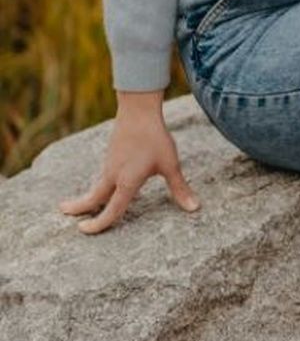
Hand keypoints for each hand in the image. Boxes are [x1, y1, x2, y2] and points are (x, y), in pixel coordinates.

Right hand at [58, 99, 199, 234]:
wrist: (138, 110)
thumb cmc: (155, 138)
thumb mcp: (170, 164)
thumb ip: (180, 188)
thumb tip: (195, 208)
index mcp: (126, 183)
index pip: (111, 211)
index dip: (98, 224)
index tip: (84, 230)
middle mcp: (113, 176)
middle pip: (93, 197)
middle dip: (78, 208)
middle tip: (64, 212)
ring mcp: (110, 164)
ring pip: (97, 185)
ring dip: (88, 196)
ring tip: (81, 203)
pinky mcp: (112, 154)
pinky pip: (103, 175)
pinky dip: (98, 184)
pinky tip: (104, 184)